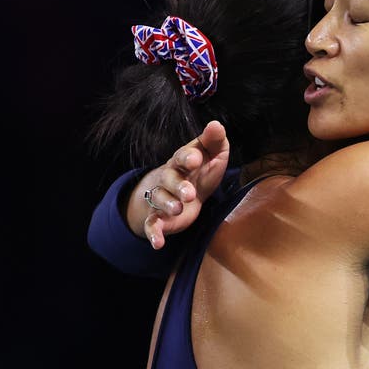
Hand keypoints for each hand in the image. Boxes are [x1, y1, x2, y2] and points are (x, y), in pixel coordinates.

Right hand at [137, 120, 230, 248]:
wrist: (181, 194)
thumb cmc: (199, 172)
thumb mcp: (211, 155)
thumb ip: (214, 141)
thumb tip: (216, 125)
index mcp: (182, 162)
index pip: (182, 156)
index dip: (187, 157)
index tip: (195, 158)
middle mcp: (168, 178)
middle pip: (168, 179)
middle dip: (178, 186)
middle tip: (189, 193)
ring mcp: (162, 198)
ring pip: (159, 199)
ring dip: (167, 205)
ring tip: (178, 209)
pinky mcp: (160, 218)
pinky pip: (152, 225)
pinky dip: (153, 234)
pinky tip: (158, 244)